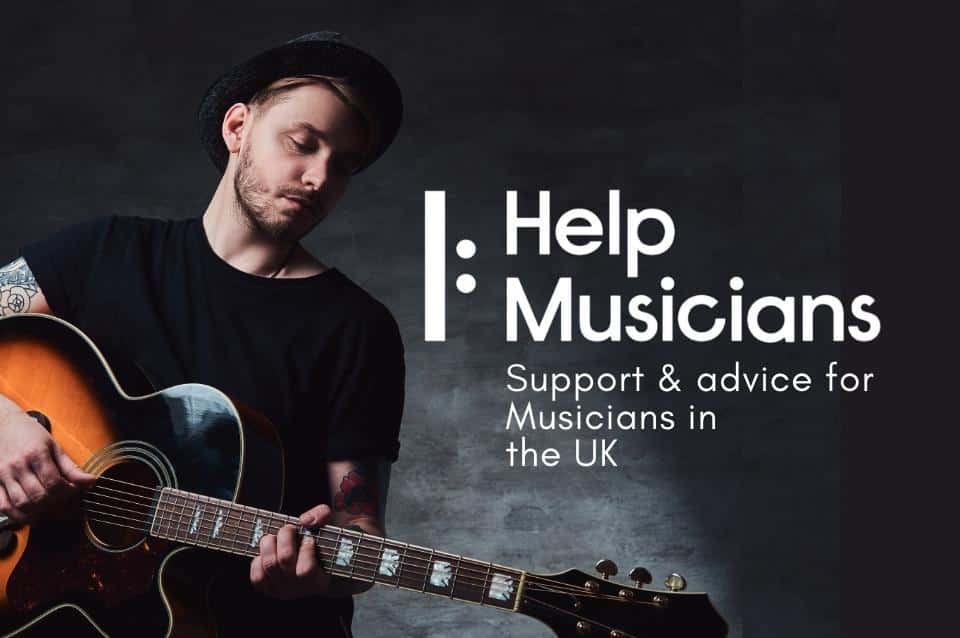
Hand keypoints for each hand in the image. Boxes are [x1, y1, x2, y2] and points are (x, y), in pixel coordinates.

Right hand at [0, 407, 95, 524]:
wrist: (2, 425)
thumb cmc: (29, 434)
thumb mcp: (54, 446)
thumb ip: (71, 467)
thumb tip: (90, 481)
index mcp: (35, 454)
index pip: (54, 482)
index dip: (68, 492)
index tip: (75, 491)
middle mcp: (17, 466)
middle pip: (38, 496)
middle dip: (56, 504)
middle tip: (65, 503)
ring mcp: (3, 475)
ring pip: (21, 504)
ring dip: (38, 513)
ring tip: (50, 510)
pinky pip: (4, 506)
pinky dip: (17, 515)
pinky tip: (30, 515)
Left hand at [249, 503, 332, 598]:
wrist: (315, 565)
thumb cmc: (322, 544)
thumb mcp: (329, 527)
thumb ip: (322, 515)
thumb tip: (304, 521)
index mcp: (319, 578)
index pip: (306, 569)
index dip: (306, 549)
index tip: (309, 538)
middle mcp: (299, 587)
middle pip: (284, 560)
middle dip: (285, 537)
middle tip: (289, 529)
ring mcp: (283, 590)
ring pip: (269, 564)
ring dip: (269, 544)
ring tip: (274, 537)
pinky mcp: (268, 589)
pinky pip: (257, 576)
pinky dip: (258, 561)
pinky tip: (268, 553)